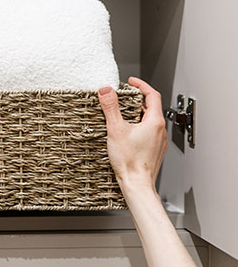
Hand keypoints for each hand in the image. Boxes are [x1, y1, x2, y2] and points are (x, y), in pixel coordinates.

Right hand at [99, 78, 196, 266]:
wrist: (137, 185)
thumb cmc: (130, 162)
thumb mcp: (116, 129)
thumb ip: (111, 107)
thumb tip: (106, 91)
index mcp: (154, 122)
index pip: (152, 95)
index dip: (141, 85)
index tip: (131, 81)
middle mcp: (160, 131)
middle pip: (151, 107)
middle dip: (136, 100)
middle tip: (122, 97)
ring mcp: (159, 142)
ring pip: (149, 121)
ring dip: (136, 114)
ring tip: (121, 115)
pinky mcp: (154, 151)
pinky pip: (148, 133)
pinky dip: (138, 127)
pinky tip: (126, 134)